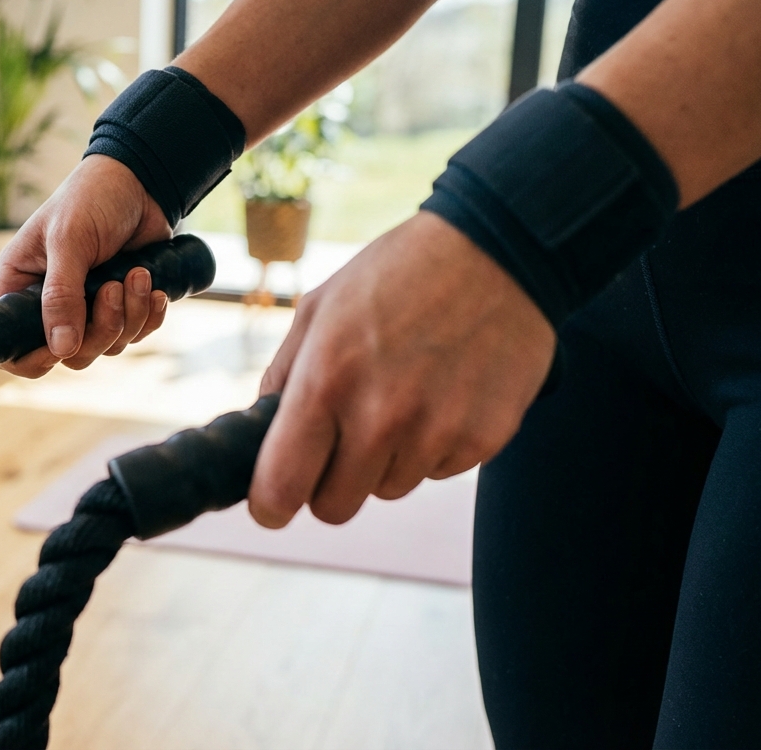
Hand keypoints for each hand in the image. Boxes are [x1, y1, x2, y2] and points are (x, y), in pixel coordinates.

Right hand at [0, 155, 173, 377]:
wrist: (141, 182)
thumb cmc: (91, 198)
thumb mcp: (68, 240)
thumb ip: (61, 294)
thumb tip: (61, 349)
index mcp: (19, 286)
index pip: (13, 347)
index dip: (34, 358)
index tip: (62, 347)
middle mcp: (49, 304)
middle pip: (69, 354)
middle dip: (100, 329)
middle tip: (113, 288)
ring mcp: (87, 308)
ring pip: (106, 346)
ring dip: (130, 316)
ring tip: (138, 275)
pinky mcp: (121, 306)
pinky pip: (135, 334)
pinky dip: (148, 316)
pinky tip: (154, 288)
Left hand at [249, 211, 556, 527]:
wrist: (497, 251)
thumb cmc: (400, 273)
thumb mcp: (321, 308)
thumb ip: (284, 375)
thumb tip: (262, 433)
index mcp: (326, 382)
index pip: (282, 488)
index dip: (271, 504)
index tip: (274, 502)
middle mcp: (380, 418)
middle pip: (335, 507)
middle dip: (329, 482)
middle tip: (342, 440)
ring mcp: (435, 434)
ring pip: (388, 489)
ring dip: (385, 459)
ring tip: (403, 395)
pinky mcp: (482, 440)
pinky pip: (437, 472)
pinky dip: (433, 446)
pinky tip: (441, 393)